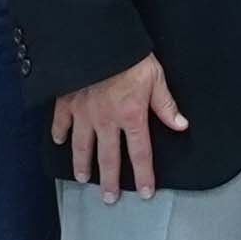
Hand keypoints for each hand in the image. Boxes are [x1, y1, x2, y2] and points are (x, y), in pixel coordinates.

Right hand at [50, 54, 186, 197]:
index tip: (144, 192)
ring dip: (82, 164)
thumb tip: (181, 125)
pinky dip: (59, 133)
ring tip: (82, 178)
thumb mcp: (156, 78)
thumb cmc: (130, 57)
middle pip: (108, 158)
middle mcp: (107, 121)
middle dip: (109, 181)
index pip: (140, 153)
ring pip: (82, 146)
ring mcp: (84, 113)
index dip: (143, 175)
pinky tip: (59, 142)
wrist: (98, 40)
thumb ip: (166, 105)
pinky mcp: (67, 102)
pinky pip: (61, 122)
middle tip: (108, 198)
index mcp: (131, 116)